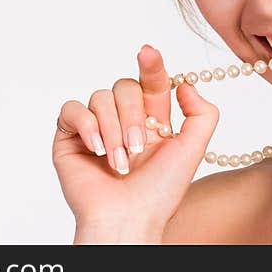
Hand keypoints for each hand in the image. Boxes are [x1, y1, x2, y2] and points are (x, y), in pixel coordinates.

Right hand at [51, 44, 218, 242]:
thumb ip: (202, 113)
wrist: (127, 218)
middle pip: (125, 86)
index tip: (149, 52)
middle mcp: (122, 119)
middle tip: (138, 148)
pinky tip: (96, 149)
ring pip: (100, 97)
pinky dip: (86, 125)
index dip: (151, 65)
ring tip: (119, 162)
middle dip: (132, 116)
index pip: (151, 81)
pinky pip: (72, 109)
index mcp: (150, 119)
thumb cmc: (159, 193)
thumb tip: (185, 83)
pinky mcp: (69, 137)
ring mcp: (95, 127)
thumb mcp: (193, 149)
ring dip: (112, 130)